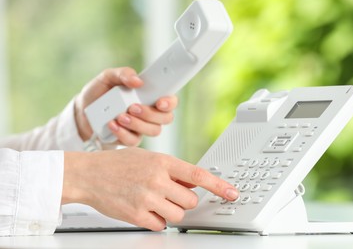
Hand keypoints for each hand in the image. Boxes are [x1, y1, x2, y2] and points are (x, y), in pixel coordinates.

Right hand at [62, 147, 238, 230]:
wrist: (89, 174)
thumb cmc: (117, 164)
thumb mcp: (147, 157)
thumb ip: (171, 170)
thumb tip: (192, 184)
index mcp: (162, 162)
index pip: (198, 175)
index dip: (218, 185)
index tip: (231, 193)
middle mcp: (157, 179)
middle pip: (191, 201)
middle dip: (185, 201)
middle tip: (171, 195)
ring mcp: (147, 198)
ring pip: (178, 215)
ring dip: (171, 211)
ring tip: (155, 201)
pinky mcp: (137, 215)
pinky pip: (160, 225)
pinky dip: (156, 220)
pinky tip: (144, 208)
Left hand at [74, 67, 177, 145]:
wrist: (82, 112)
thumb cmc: (99, 93)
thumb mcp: (108, 77)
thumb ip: (123, 74)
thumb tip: (138, 80)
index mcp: (150, 96)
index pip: (170, 100)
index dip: (170, 102)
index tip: (160, 102)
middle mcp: (150, 113)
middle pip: (166, 118)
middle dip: (151, 114)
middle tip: (132, 107)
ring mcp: (142, 128)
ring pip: (153, 130)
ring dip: (138, 124)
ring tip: (120, 116)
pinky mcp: (130, 139)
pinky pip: (134, 141)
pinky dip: (123, 133)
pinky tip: (112, 124)